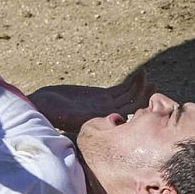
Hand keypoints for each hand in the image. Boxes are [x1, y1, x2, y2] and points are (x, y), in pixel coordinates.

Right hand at [28, 70, 155, 132]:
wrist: (41, 105)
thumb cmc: (47, 110)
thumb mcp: (60, 114)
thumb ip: (74, 116)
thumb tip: (92, 118)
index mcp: (98, 120)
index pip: (124, 114)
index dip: (137, 106)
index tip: (145, 96)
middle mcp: (104, 115)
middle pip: (130, 106)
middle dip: (142, 95)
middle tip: (153, 85)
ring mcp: (104, 105)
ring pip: (128, 96)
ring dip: (139, 87)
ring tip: (147, 76)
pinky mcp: (102, 96)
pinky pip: (121, 89)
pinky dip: (132, 82)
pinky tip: (140, 73)